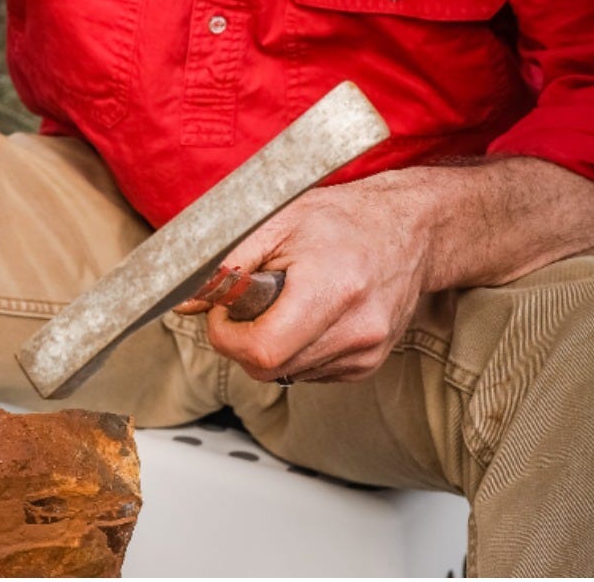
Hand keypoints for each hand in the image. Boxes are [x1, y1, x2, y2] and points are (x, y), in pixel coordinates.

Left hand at [176, 173, 430, 383]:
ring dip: (268, 346)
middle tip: (248, 303)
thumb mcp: (276, 222)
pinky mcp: (367, 365)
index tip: (224, 309)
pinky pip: (307, 373)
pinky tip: (305, 316)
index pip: (261, 349)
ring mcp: (366, 353)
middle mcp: (356, 330)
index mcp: (332, 290)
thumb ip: (226, 264)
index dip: (227, 334)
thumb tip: (185, 301)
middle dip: (242, 341)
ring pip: (285, 374)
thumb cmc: (342, 219)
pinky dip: (292, 350)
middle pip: (268, 368)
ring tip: (283, 302)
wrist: (407, 231)